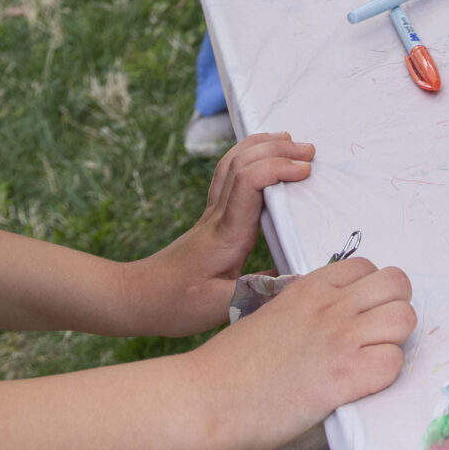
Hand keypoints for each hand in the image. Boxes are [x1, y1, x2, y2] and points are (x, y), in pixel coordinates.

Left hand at [130, 133, 315, 336]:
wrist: (138, 297)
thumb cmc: (176, 304)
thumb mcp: (220, 308)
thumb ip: (259, 292)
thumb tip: (301, 278)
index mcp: (226, 233)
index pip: (249, 183)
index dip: (278, 169)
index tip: (306, 172)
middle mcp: (218, 214)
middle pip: (243, 163)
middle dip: (278, 150)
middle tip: (310, 152)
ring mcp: (211, 211)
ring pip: (232, 161)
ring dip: (262, 146)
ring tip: (290, 141)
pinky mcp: (210, 216)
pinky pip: (227, 173)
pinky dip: (247, 155)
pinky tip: (261, 156)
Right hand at [190, 256, 415, 444]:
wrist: (205, 398)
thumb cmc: (231, 367)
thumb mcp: (271, 317)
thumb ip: (304, 312)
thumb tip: (329, 324)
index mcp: (308, 287)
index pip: (367, 267)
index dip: (371, 293)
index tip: (360, 316)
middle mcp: (328, 305)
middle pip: (397, 284)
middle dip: (393, 309)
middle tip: (374, 337)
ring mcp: (337, 338)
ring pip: (404, 318)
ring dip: (394, 342)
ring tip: (370, 361)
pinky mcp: (343, 375)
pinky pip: (393, 362)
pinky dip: (384, 375)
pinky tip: (360, 385)